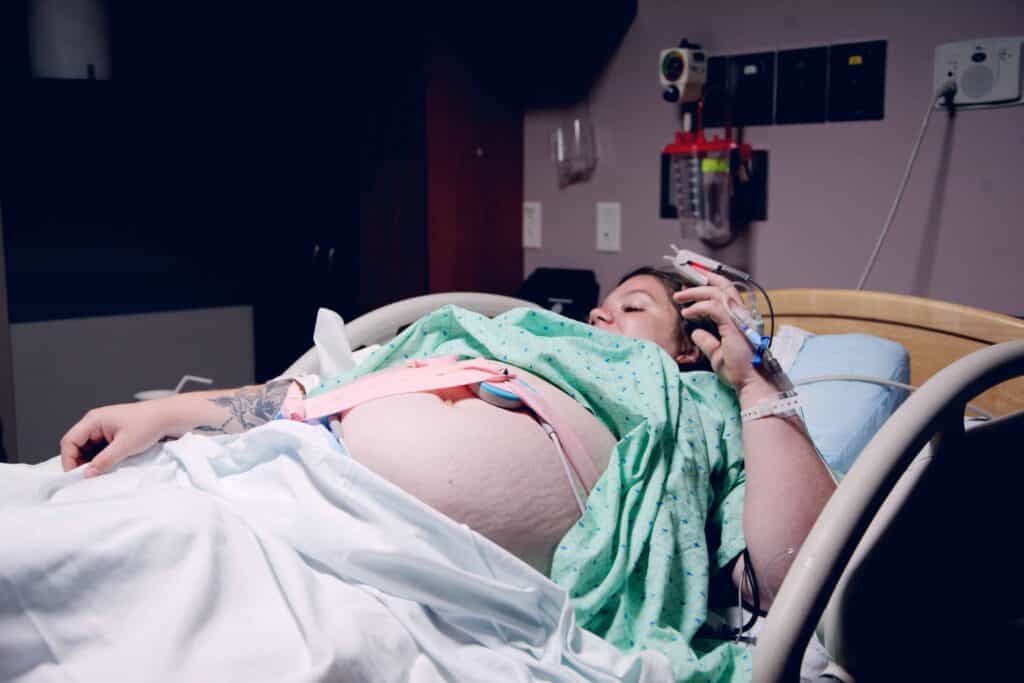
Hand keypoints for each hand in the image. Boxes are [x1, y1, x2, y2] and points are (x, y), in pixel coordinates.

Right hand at [59, 400, 175, 476]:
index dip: (69, 460)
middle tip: (87, 477)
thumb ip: (104, 461)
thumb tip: (88, 474)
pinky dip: (101, 458)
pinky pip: (99, 448)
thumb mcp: (125, 446)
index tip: (75, 476)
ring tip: (99, 473)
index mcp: (94, 420)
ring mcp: (104, 428)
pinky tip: (108, 467)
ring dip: (91, 461)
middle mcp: (96, 422)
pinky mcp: (113, 434)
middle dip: (80, 462)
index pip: (69, 441)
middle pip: (76, 445)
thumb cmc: (149, 423)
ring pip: (88, 449)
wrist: (168, 417)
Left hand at [672, 271, 764, 391]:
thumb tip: (696, 332)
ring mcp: (739, 318)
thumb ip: (707, 341)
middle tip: (681, 286)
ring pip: (716, 293)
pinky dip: (698, 307)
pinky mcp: (733, 325)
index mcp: (739, 317)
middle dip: (700, 280)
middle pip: (722, 286)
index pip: (725, 291)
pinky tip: (687, 312)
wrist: (750, 381)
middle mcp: (741, 314)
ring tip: (679, 297)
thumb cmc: (738, 370)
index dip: (709, 282)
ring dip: (694, 292)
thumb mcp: (716, 353)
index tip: (691, 283)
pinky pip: (713, 307)